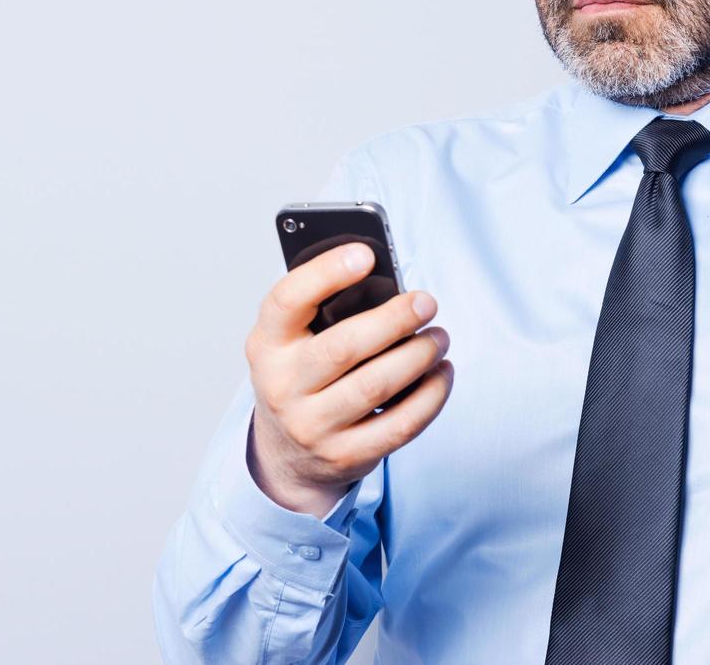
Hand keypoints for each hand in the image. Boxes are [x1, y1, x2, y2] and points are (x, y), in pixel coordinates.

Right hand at [244, 241, 453, 516]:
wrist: (287, 454)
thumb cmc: (302, 375)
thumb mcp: (293, 341)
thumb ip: (325, 310)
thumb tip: (387, 281)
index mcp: (267, 344)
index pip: (287, 300)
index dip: (326, 273)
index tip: (366, 254)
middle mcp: (282, 386)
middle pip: (344, 346)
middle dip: (395, 319)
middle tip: (426, 302)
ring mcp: (312, 426)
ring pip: (377, 385)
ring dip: (419, 355)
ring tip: (439, 337)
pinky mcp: (345, 455)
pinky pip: (400, 425)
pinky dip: (431, 395)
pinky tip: (442, 373)